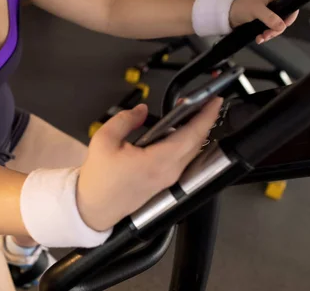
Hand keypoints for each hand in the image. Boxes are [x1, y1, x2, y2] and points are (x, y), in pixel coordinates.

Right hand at [77, 98, 222, 230]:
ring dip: (194, 131)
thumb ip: (125, 120)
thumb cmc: (99, 178)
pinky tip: (177, 132)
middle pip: (196, 143)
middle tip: (201, 101)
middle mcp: (169, 172)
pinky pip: (182, 158)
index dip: (206, 116)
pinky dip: (185, 142)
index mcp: (157, 162)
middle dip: (203, 120)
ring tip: (189, 113)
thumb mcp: (104, 140)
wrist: (94, 208)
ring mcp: (169, 179)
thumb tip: (141, 110)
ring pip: (191, 151)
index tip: (215, 100)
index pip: (191, 135)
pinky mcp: (165, 182)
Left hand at [229, 0, 298, 44]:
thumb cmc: (240, 7)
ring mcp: (271, 13)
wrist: (228, 15)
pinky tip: (259, 38)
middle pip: (284, 20)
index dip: (289, 19)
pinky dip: (266, 35)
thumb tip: (281, 26)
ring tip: (261, 37)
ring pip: (277, 27)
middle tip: (267, 35)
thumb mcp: (256, 10)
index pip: (292, 7)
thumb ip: (269, 17)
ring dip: (270, 34)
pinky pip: (271, 30)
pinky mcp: (266, 21)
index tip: (281, 27)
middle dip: (276, 30)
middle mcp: (276, 3)